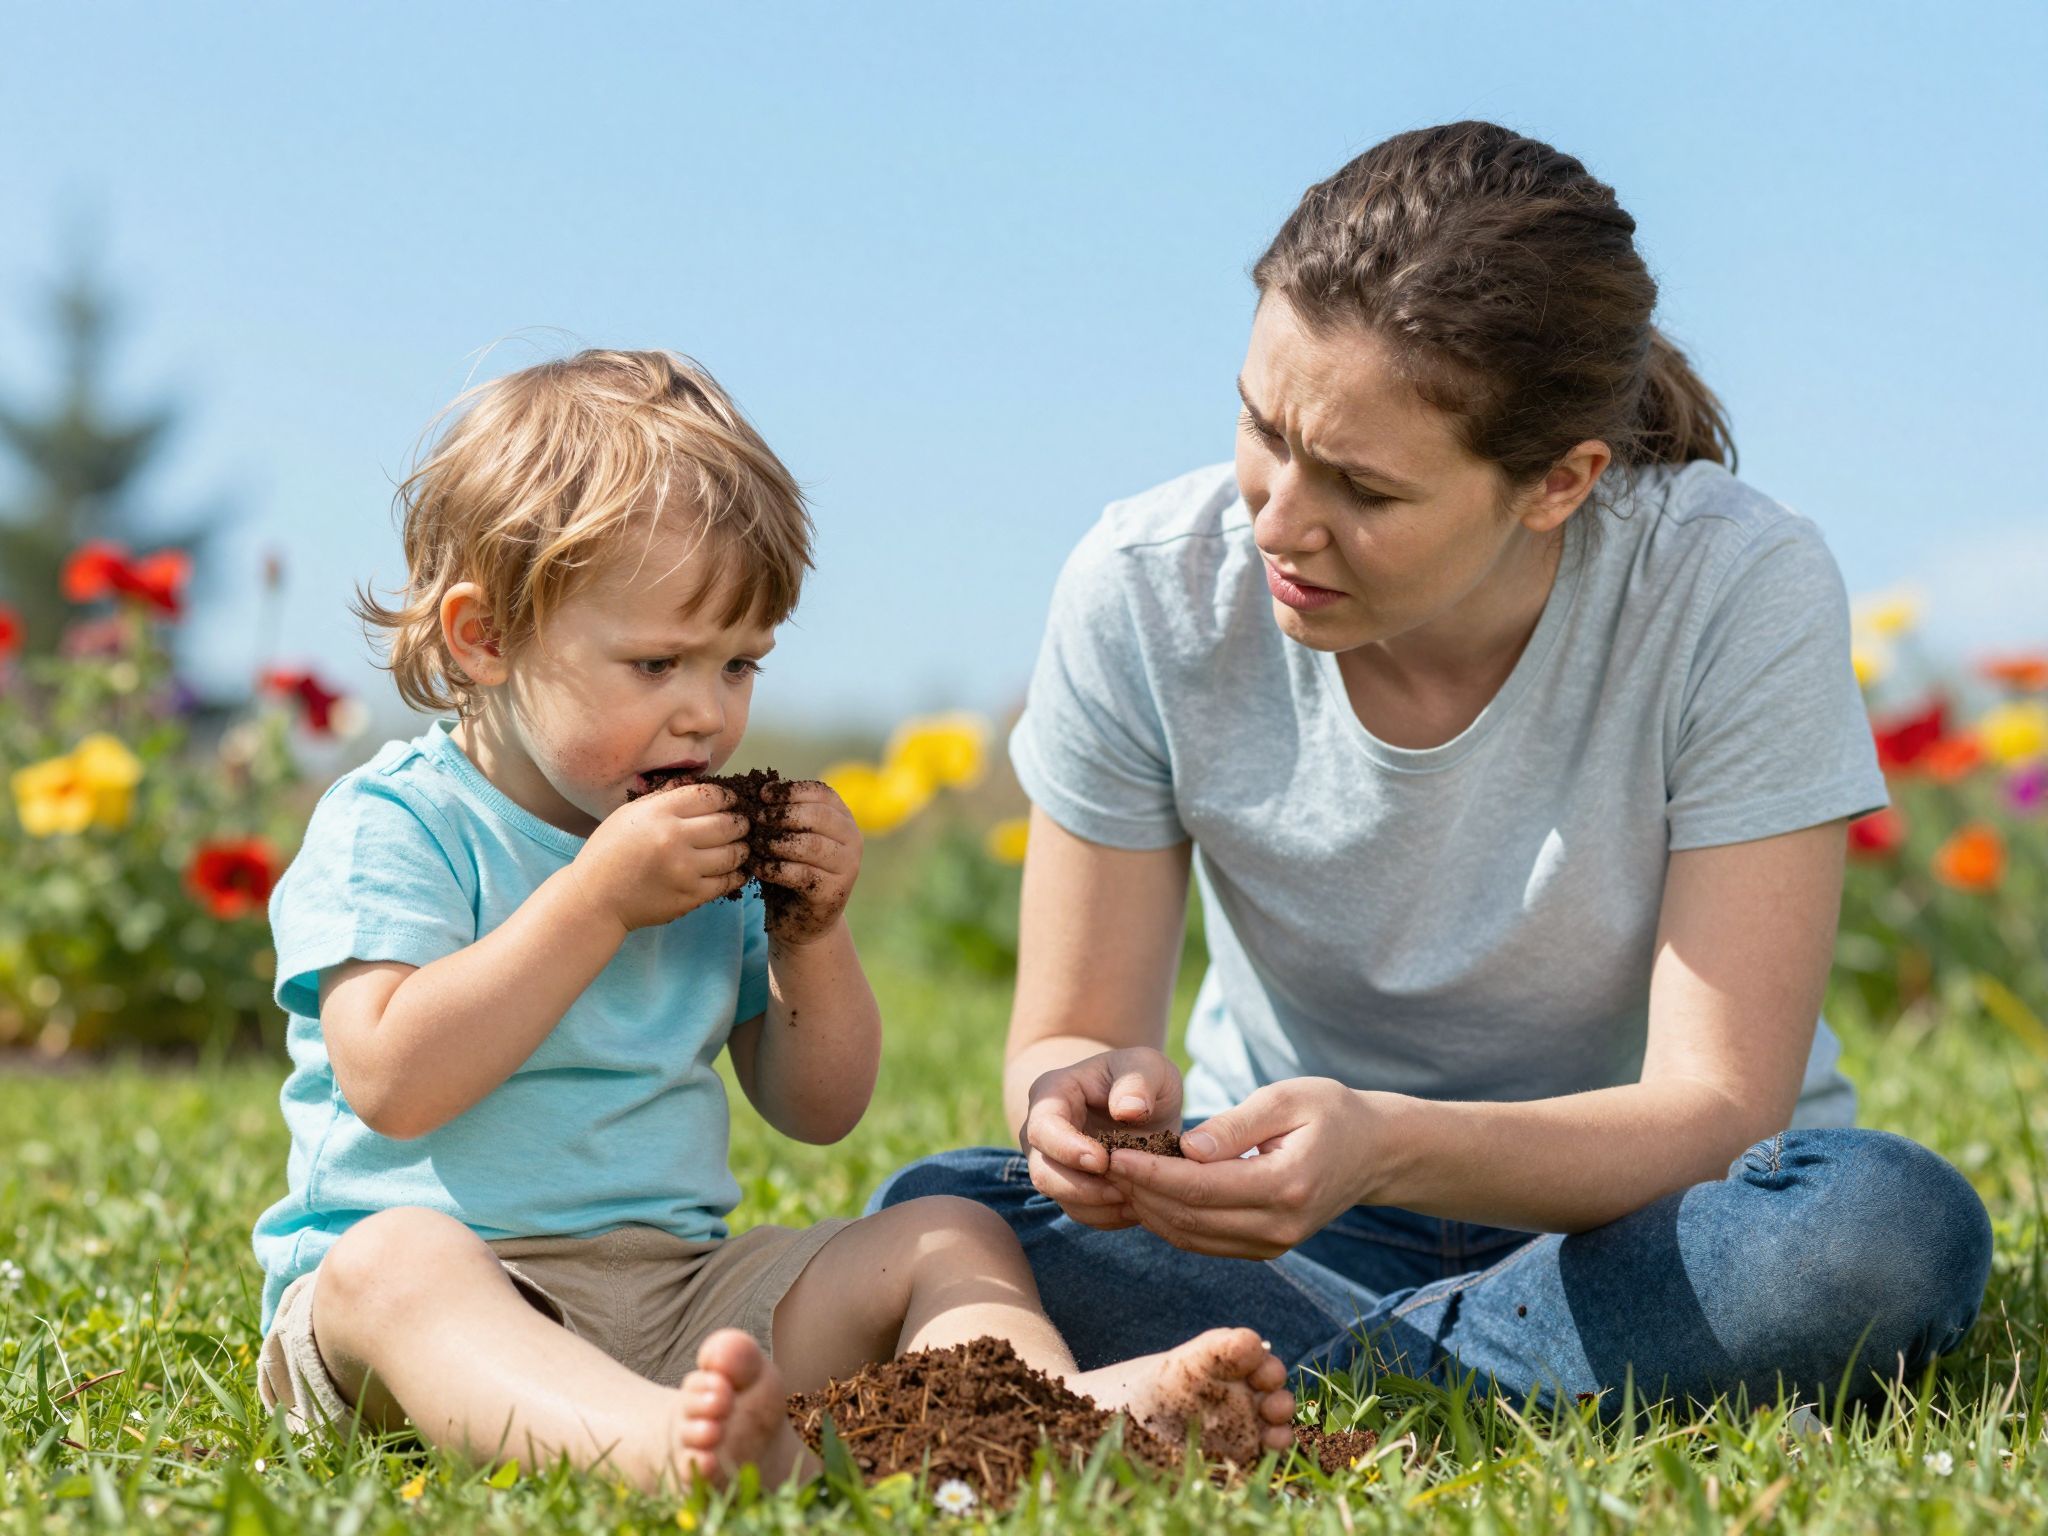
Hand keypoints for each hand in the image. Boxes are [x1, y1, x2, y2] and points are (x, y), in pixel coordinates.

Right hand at [575, 783, 749, 932]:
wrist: (594, 898)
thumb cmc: (609, 852)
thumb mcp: (629, 813)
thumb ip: (665, 797)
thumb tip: (698, 783)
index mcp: (659, 813)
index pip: (710, 796)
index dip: (727, 797)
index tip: (730, 801)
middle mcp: (674, 838)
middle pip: (728, 823)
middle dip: (740, 822)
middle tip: (741, 824)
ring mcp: (684, 869)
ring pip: (734, 853)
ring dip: (742, 848)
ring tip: (740, 846)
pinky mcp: (690, 895)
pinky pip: (727, 881)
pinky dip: (737, 874)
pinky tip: (735, 870)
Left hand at [756, 780, 860, 944]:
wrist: (804, 919)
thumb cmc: (793, 870)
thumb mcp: (791, 836)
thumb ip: (783, 814)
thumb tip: (757, 787)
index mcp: (844, 819)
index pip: (822, 793)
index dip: (791, 791)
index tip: (763, 795)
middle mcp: (853, 840)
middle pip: (818, 816)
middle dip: (783, 815)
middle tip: (756, 819)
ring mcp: (848, 867)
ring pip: (811, 845)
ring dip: (777, 842)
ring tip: (756, 844)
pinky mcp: (834, 892)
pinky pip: (801, 874)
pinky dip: (774, 868)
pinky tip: (758, 867)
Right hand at [1019, 1047, 1182, 1230]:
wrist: (1138, 1100)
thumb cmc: (1139, 1078)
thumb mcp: (1148, 1066)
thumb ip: (1139, 1081)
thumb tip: (1127, 1110)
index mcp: (1051, 1094)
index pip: (1043, 1128)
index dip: (1068, 1149)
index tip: (1103, 1160)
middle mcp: (1041, 1133)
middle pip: (1043, 1173)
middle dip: (1083, 1188)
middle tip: (1125, 1188)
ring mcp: (1052, 1163)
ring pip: (1062, 1199)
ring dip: (1100, 1206)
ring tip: (1138, 1198)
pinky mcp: (1070, 1188)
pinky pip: (1082, 1213)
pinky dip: (1109, 1216)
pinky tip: (1138, 1205)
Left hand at [1104, 1077, 1373, 1258]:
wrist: (1375, 1152)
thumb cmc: (1329, 1112)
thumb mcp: (1286, 1100)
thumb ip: (1235, 1125)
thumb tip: (1185, 1147)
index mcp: (1286, 1185)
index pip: (1200, 1187)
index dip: (1150, 1173)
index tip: (1113, 1153)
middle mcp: (1280, 1226)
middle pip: (1190, 1218)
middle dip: (1140, 1192)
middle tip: (1102, 1162)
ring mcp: (1274, 1244)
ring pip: (1192, 1237)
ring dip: (1149, 1210)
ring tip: (1117, 1177)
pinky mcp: (1266, 1249)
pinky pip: (1206, 1242)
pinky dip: (1171, 1221)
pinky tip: (1148, 1193)